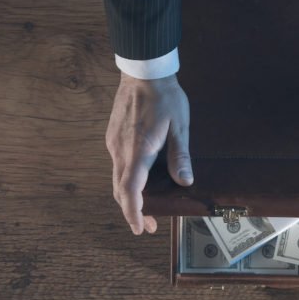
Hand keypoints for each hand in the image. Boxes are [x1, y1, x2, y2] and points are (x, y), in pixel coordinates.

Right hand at [105, 73, 193, 234]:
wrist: (143, 72)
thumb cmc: (165, 98)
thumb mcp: (180, 127)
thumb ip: (181, 156)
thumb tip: (185, 182)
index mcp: (138, 151)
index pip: (131, 190)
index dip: (134, 212)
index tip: (140, 227)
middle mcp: (120, 150)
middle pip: (120, 190)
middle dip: (133, 211)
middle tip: (148, 225)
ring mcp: (114, 143)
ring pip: (117, 178)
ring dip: (129, 196)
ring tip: (145, 207)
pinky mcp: (113, 136)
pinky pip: (117, 165)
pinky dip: (126, 180)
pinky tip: (139, 181)